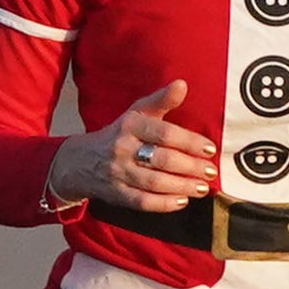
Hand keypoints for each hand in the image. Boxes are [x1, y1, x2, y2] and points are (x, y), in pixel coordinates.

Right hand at [46, 82, 218, 212]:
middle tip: (210, 172)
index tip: (210, 149)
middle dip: (191, 167)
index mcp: (129, 125)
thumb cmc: (117, 135)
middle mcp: (122, 148)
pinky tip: (181, 201)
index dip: (190, 142)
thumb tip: (182, 84)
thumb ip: (161, 101)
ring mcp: (117, 172)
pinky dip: (164, 203)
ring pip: (155, 182)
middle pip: (162, 160)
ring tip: (202, 188)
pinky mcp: (116, 193)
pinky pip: (143, 202)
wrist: (78, 161)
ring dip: (183, 186)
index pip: (164, 133)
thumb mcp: (135, 114)